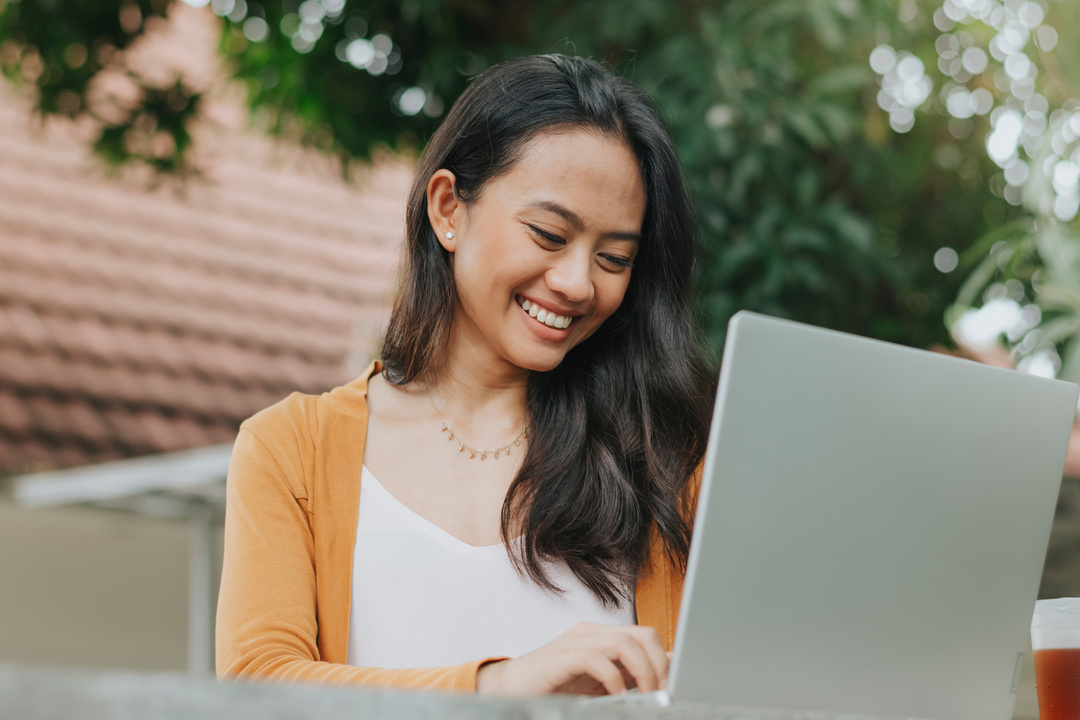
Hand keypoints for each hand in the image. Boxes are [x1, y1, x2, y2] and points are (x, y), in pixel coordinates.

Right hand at [475, 622, 667, 696]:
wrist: (507, 691)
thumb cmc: (553, 688)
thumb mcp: (599, 684)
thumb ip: (627, 676)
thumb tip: (665, 675)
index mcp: (602, 637)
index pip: (647, 636)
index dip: (666, 660)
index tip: (675, 687)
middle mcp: (591, 634)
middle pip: (642, 634)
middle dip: (659, 666)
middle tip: (662, 694)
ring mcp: (574, 643)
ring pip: (624, 643)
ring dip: (642, 673)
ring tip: (645, 697)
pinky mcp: (559, 659)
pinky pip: (595, 659)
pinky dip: (612, 678)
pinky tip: (615, 696)